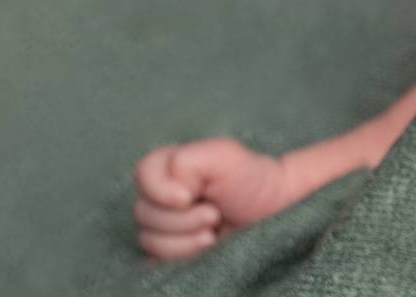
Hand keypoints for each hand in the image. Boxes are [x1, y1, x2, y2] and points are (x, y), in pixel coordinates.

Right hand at [132, 137, 290, 260]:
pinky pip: (155, 259)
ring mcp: (164, 224)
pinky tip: (207, 245)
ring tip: (213, 230)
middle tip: (214, 213)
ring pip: (148, 238)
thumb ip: (187, 161)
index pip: (142, 173)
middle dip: (183, 218)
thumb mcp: (223, 156)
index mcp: (170, 165)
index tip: (189, 196)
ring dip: (185, 237)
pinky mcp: (170, 249)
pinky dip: (183, 253)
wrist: (273, 210)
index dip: (161, 190)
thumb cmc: (250, 179)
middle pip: (143, 212)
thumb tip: (171, 195)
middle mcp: (161, 194)